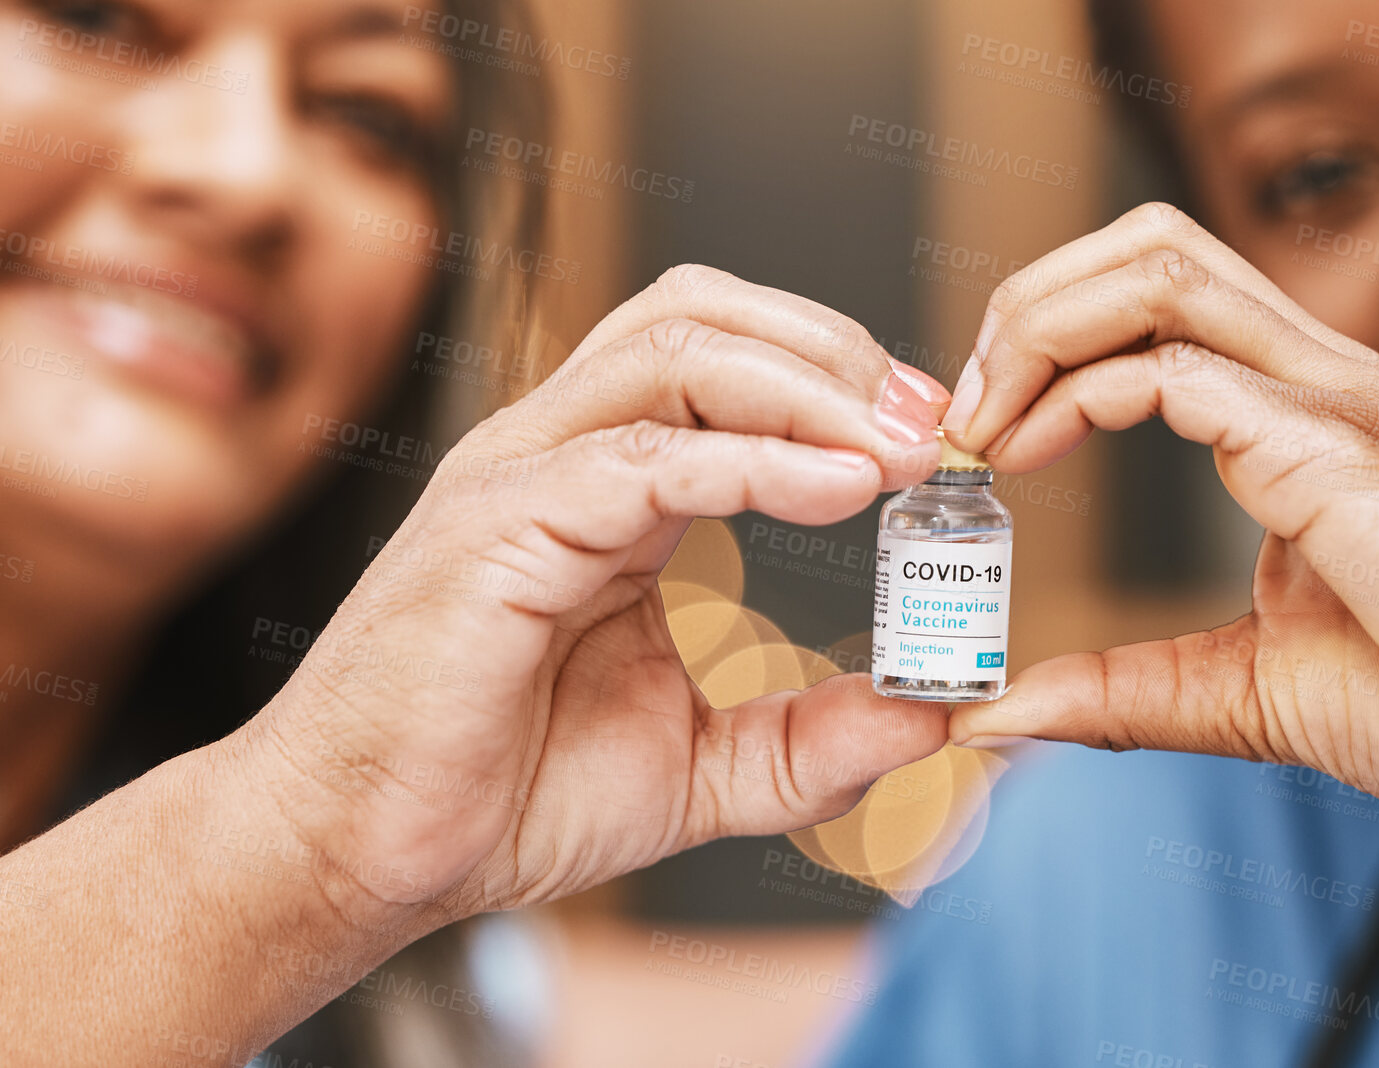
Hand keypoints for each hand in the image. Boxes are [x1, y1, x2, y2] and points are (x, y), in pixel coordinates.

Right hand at [235, 264, 951, 925]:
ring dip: (806, 384)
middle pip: (701, 316)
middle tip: (932, 424)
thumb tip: (932, 718)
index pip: (726, 361)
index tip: (932, 438)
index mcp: (608, 487)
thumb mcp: (700, 767)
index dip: (838, 378)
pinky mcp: (496, 531)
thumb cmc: (499, 795)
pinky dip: (753, 462)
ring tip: (898, 447)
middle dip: (833, 351)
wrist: (359, 858)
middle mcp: (561, 456)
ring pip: (672, 351)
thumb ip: (811, 740)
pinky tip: (838, 491)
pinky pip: (641, 459)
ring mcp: (520, 480)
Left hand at [941, 203, 1378, 828]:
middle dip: (1029, 303)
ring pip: (1155, 269)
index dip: (1047, 338)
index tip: (978, 432)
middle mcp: (1314, 375)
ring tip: (981, 421)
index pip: (1154, 296)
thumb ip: (1120, 690)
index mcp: (1297, 408)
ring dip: (1039, 326)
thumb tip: (996, 712)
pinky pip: (1175, 370)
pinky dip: (1078, 395)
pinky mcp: (1330, 446)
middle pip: (1146, 245)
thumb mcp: (1236, 690)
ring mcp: (1329, 396)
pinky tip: (1027, 456)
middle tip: (963, 409)